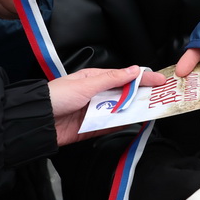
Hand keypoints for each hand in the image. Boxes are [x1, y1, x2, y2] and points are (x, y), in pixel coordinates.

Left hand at [49, 66, 166, 145]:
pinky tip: (134, 122)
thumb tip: (134, 70)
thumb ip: (112, 79)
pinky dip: (122, 124)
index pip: (124, 77)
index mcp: (95, 79)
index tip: (160, 80)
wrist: (37, 121)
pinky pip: (111, 126)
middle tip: (162, 97)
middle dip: (142, 95)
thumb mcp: (86, 84)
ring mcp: (95, 112)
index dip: (143, 78)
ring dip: (134, 110)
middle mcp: (97, 95)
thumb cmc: (56, 96)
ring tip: (153, 110)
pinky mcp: (91, 128)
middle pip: (125, 95)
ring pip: (120, 111)